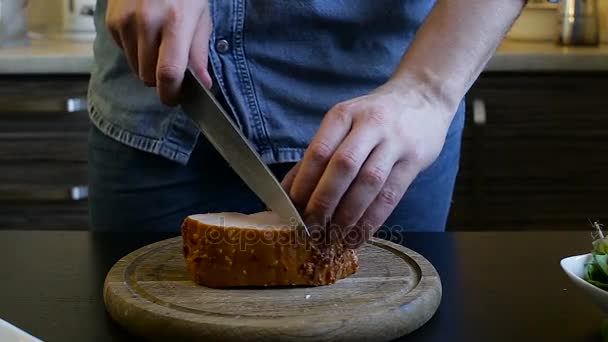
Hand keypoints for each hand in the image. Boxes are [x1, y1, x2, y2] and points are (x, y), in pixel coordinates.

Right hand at [106, 0, 212, 105]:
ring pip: (135, 68)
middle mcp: (147, 22)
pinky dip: (135, 51)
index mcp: (176, 23)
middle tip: (172, 68)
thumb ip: (199, 53)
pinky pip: (124, 52)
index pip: (168, 73)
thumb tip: (203, 85)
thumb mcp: (201, 18)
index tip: (174, 99)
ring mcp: (125, 21)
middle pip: (148, 76)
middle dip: (160, 80)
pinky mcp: (112, 21)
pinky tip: (145, 33)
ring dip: (147, 66)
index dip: (171, 94)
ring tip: (159, 44)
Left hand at [282, 82, 452, 246]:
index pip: (319, 151)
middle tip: (311, 227)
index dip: (304, 183)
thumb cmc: (374, 115)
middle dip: (324, 202)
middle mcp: (370, 125)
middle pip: (343, 166)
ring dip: (349, 215)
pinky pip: (390, 195)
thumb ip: (318, 154)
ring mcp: (395, 142)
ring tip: (334, 238)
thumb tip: (288, 191)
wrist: (424, 97)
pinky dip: (372, 220)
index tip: (293, 208)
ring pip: (369, 183)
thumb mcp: (344, 123)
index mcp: (344, 115)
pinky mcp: (414, 160)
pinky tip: (359, 236)